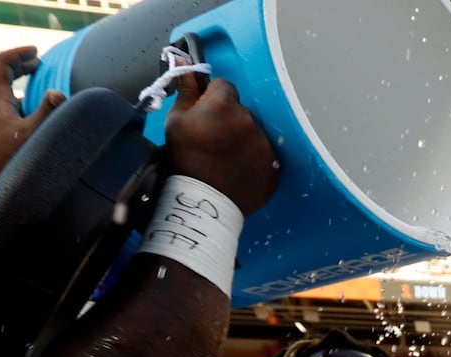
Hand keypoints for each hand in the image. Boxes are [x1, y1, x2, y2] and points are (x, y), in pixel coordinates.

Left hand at [0, 46, 64, 186]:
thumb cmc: (9, 160)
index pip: (0, 64)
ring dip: (18, 79)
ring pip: (0, 88)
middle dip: (19, 64)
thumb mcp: (32, 134)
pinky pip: (3, 102)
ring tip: (36, 78)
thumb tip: (58, 92)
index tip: (35, 51)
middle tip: (38, 62)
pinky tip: (30, 105)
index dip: (17, 53)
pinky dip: (17, 94)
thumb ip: (46, 112)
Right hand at [163, 71, 279, 215]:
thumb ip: (186, 89)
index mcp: (223, 105)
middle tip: (213, 140)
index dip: (213, 100)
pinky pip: (264, 153)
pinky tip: (238, 168)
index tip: (206, 116)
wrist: (202, 201)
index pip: (224, 86)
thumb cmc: (185, 159)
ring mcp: (264, 143)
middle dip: (228, 119)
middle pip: (240, 110)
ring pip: (253, 131)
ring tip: (225, 158)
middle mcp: (248, 120)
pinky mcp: (274, 164)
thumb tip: (185, 61)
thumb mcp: (176, 121)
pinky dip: (253, 158)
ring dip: (242, 139)